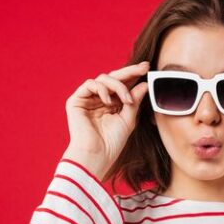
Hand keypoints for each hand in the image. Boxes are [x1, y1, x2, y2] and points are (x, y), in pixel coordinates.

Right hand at [62, 61, 149, 179]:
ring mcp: (87, 99)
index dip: (134, 76)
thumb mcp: (128, 119)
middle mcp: (99, 99)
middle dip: (130, 72)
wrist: (97, 155)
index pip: (123, 85)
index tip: (147, 68)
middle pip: (114, 78)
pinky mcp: (76, 101)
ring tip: (126, 101)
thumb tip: (144, 84)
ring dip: (118, 86)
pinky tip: (109, 101)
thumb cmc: (112, 142)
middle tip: (143, 68)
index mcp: (112, 104)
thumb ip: (134, 101)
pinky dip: (102, 89)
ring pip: (104, 79)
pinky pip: (90, 84)